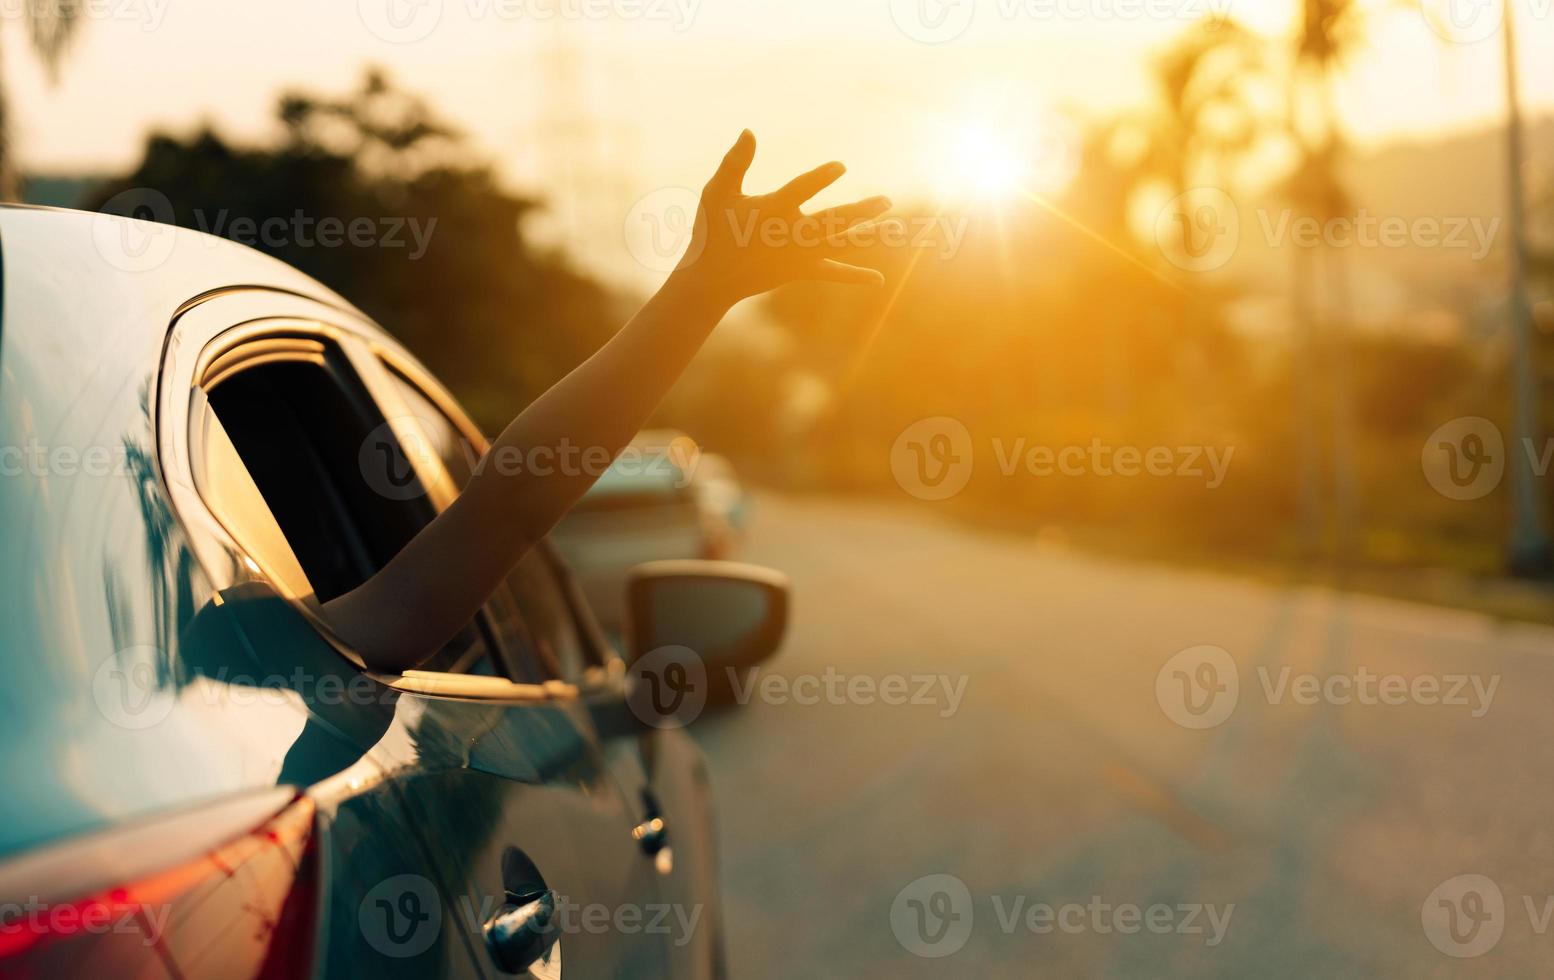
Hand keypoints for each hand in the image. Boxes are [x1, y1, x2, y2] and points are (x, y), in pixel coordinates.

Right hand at [675, 130, 891, 306]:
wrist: (712, 279)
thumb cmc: (713, 230)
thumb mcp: (717, 192)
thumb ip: (735, 162)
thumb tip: (749, 131)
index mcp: (771, 212)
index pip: (800, 192)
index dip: (820, 179)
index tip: (841, 166)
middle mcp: (791, 236)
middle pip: (832, 222)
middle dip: (861, 212)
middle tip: (886, 200)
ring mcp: (798, 257)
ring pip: (841, 245)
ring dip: (869, 237)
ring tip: (897, 229)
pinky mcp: (801, 272)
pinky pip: (833, 273)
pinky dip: (855, 276)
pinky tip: (879, 280)